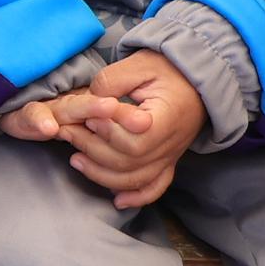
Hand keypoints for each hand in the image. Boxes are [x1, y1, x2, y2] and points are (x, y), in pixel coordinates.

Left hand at [60, 51, 205, 207]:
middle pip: (132, 161)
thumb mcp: (138, 64)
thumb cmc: (166, 69)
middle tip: (69, 132)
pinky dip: (137, 196)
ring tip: (75, 159)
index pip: (138, 139)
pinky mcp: (169, 161)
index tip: (90, 116)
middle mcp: (173, 142)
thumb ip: (112, 82)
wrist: (195, 79)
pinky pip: (156, 186)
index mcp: (169, 116)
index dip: (109, 131)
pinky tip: (117, 201)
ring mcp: (172, 155)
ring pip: (137, 178)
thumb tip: (90, 104)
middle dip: (94, 149)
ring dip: (102, 174)